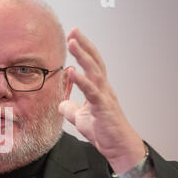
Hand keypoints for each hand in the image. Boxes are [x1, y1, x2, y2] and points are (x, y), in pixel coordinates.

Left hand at [58, 28, 151, 177]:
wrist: (117, 147)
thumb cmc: (103, 132)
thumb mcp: (80, 118)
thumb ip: (70, 108)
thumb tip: (60, 103)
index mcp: (99, 89)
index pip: (91, 64)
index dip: (83, 50)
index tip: (73, 37)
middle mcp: (103, 89)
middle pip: (94, 62)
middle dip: (84, 45)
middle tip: (73, 31)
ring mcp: (104, 97)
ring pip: (94, 72)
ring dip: (83, 56)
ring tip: (73, 43)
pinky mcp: (103, 107)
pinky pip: (92, 92)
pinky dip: (82, 81)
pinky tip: (72, 73)